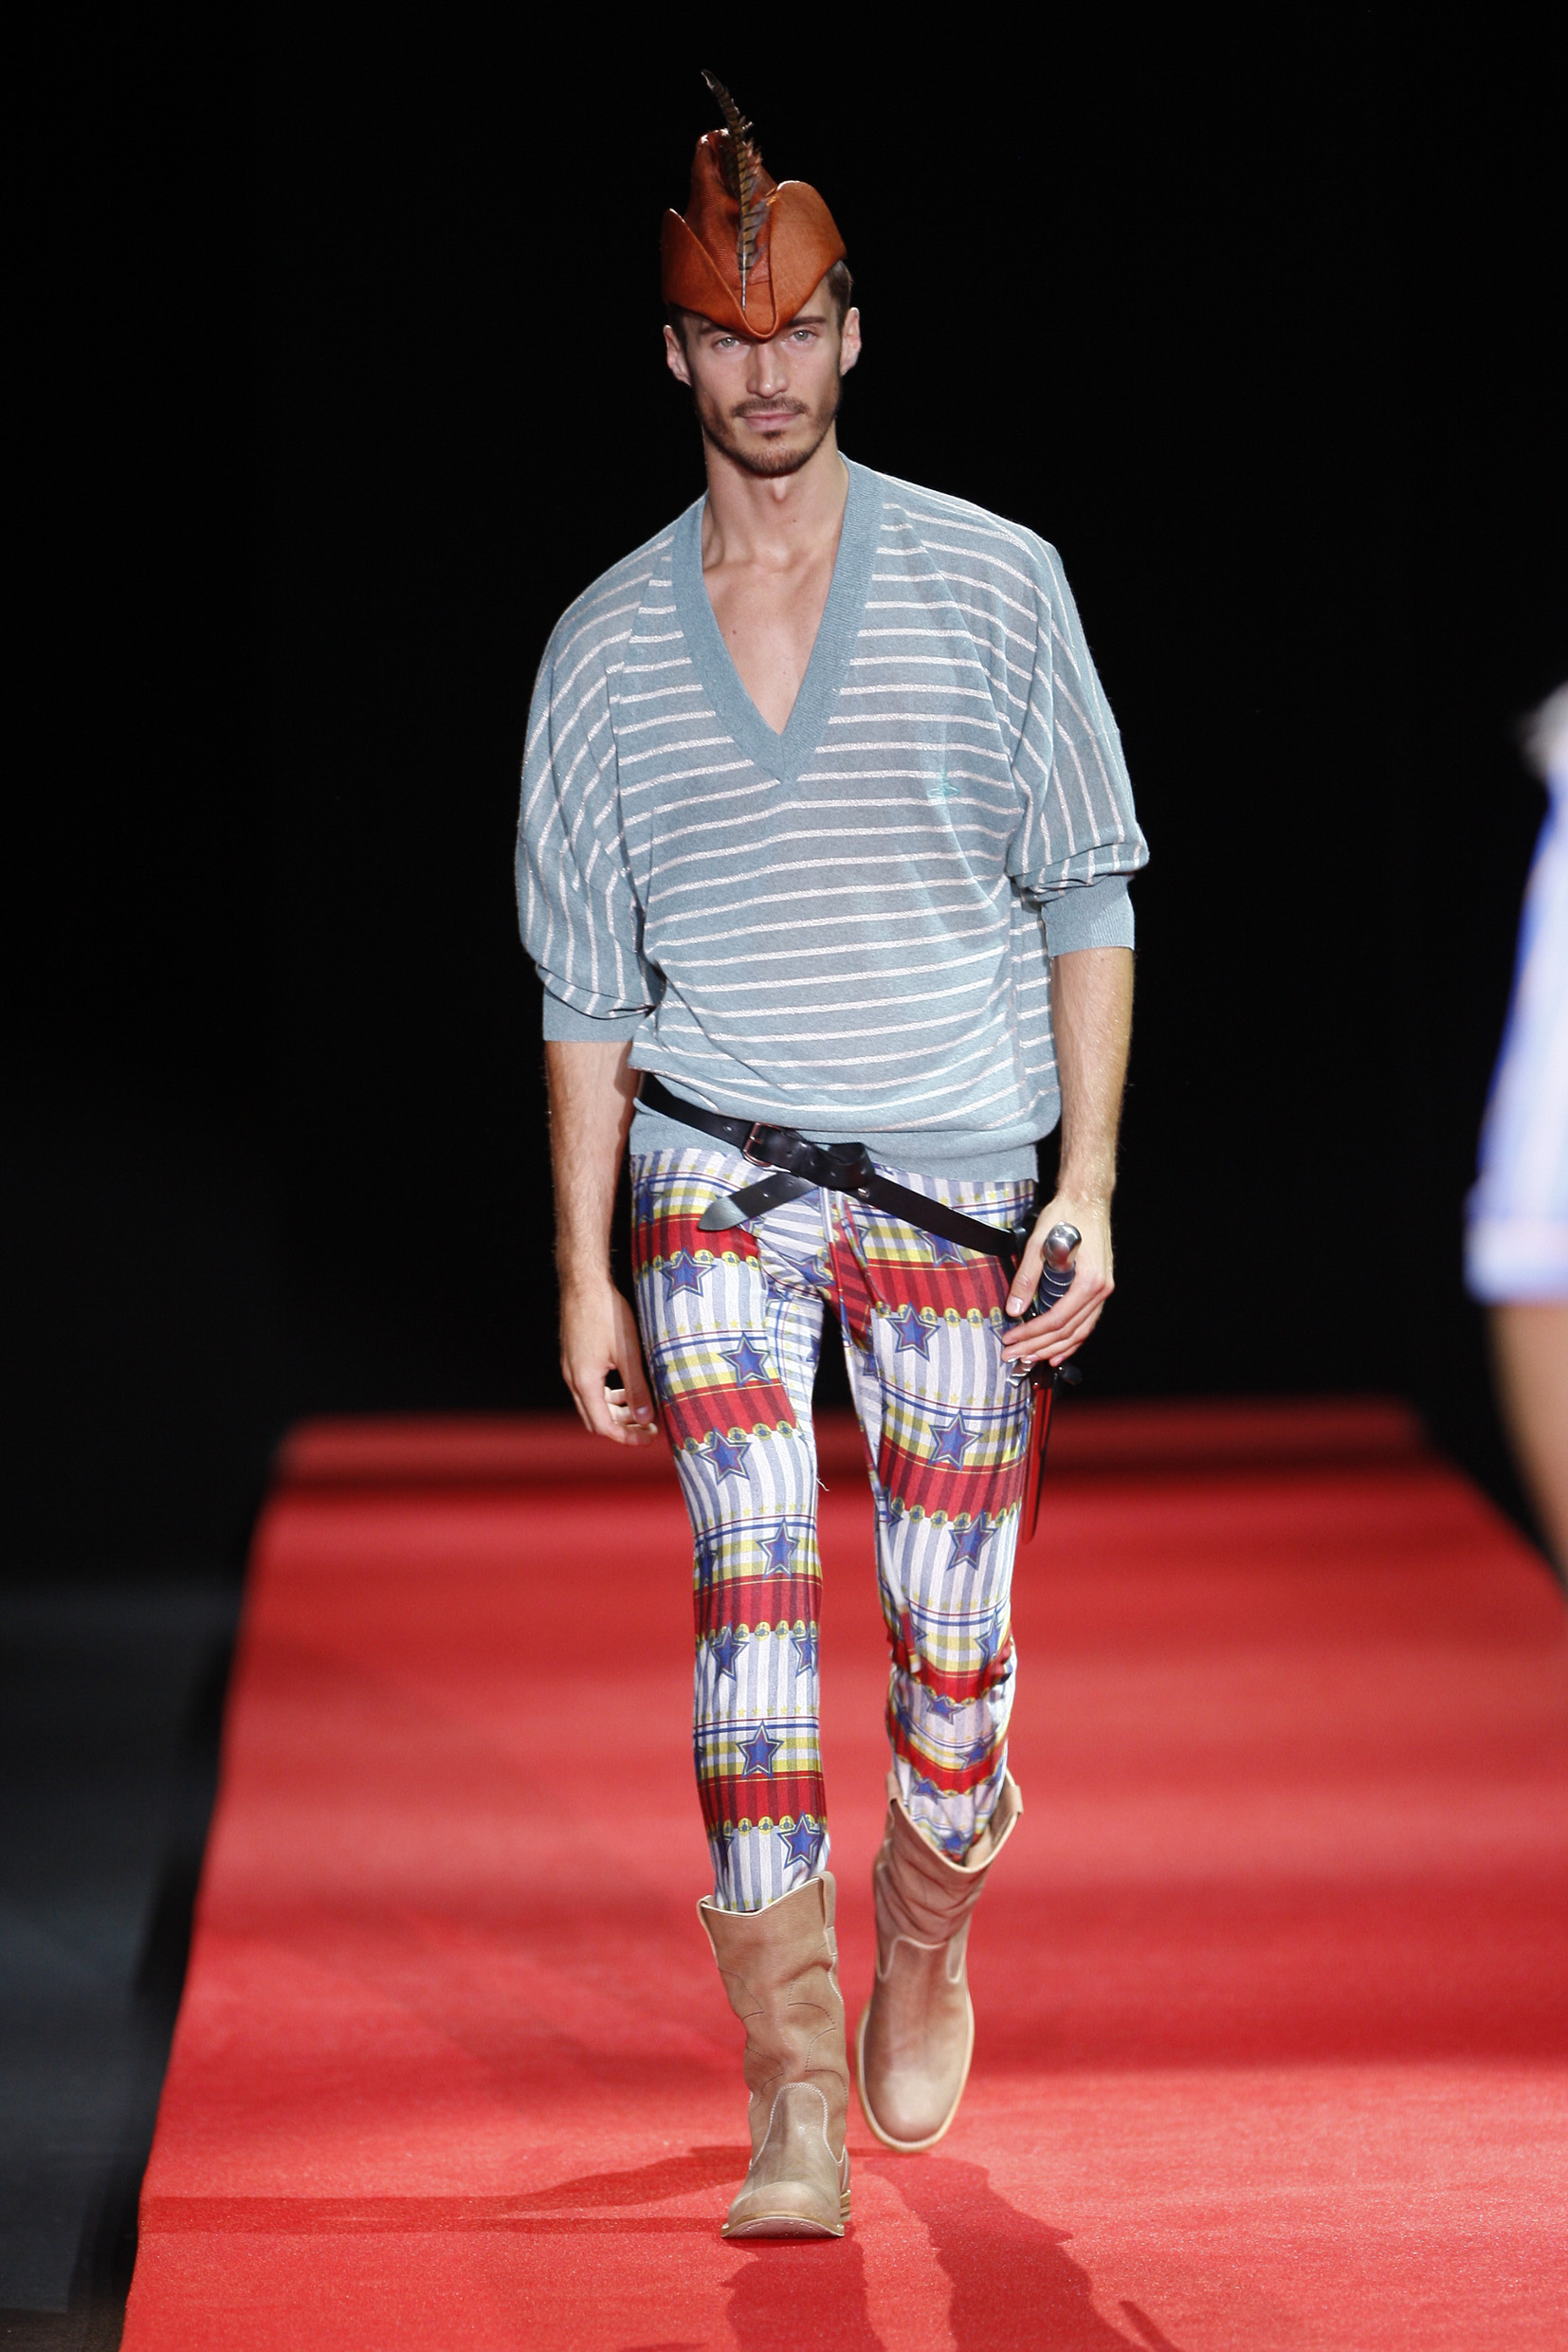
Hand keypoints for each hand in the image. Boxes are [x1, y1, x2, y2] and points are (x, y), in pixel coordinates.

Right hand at [559, 1282, 660, 1444]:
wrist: (583, 1282)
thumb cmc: (606, 1313)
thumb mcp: (629, 1353)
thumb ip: (637, 1388)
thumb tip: (644, 1418)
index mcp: (585, 1382)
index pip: (603, 1426)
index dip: (627, 1437)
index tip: (648, 1437)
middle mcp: (573, 1378)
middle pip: (595, 1419)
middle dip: (621, 1427)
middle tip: (647, 1427)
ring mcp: (571, 1367)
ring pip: (591, 1403)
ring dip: (615, 1411)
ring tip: (640, 1408)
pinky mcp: (574, 1357)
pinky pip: (589, 1387)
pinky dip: (607, 1395)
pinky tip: (625, 1386)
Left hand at [1000, 1193, 1113, 1370]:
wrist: (1086, 1200)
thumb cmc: (1066, 1216)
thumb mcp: (1038, 1244)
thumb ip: (1027, 1278)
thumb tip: (1014, 1308)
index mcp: (1089, 1281)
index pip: (1057, 1320)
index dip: (1031, 1334)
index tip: (1011, 1339)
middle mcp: (1100, 1290)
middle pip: (1067, 1332)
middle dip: (1038, 1346)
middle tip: (1014, 1355)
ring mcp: (1102, 1291)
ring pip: (1079, 1332)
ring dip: (1053, 1348)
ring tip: (1031, 1358)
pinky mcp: (1098, 1289)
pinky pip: (1085, 1323)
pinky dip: (1071, 1340)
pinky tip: (1057, 1352)